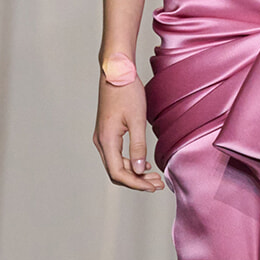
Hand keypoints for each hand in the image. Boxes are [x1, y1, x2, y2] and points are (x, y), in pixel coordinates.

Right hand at [93, 75, 164, 190]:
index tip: (153, 186)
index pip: (118, 172)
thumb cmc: (127, 92)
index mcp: (107, 139)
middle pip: (116, 172)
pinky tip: (144, 164)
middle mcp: (101, 141)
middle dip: (137, 181)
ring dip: (134, 173)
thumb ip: (138, 146)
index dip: (136, 183)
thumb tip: (138, 170)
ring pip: (116, 165)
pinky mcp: (106, 133)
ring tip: (154, 177)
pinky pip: (116, 155)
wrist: (116, 72)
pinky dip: (130, 162)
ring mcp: (102, 137)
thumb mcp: (137, 120)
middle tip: (157, 184)